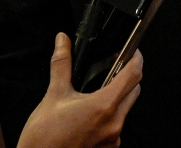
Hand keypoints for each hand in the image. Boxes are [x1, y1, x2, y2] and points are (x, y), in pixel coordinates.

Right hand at [17, 32, 142, 147]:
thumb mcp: (54, 95)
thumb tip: (63, 41)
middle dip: (127, 78)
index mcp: (104, 107)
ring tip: (96, 94)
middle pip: (134, 91)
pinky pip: (118, 126)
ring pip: (126, 110)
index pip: (133, 75)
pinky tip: (92, 115)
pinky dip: (111, 116)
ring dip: (118, 98)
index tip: (133, 52)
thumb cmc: (44, 138)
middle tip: (111, 70)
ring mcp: (113, 139)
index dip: (136, 58)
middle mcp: (114, 124)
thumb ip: (62, 64)